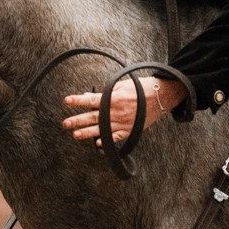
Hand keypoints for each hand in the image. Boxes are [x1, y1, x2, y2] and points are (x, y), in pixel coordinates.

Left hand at [63, 74, 182, 145]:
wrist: (162, 96)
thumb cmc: (143, 87)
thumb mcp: (123, 84)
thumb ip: (107, 91)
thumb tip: (92, 96)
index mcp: (115, 98)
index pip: (92, 100)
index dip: (78, 100)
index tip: (67, 101)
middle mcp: (117, 112)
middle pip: (93, 117)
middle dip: (78, 120)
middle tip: (65, 123)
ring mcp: (124, 122)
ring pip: (102, 130)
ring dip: (87, 133)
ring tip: (75, 135)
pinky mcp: (131, 129)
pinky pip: (117, 137)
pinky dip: (108, 141)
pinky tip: (98, 144)